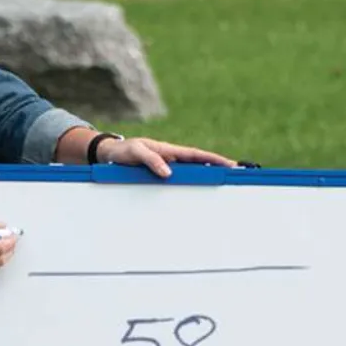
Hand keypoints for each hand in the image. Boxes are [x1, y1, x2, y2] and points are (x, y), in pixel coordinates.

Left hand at [96, 136, 237, 178]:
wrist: (110, 154)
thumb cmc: (123, 151)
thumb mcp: (135, 153)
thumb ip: (151, 160)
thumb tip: (168, 173)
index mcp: (169, 150)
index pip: (196, 155)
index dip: (214, 159)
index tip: (229, 164)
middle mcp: (172, 158)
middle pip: (200, 164)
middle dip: (218, 168)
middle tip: (235, 175)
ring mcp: (168, 167)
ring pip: (192, 173)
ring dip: (206, 178)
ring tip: (222, 187)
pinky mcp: (161, 176)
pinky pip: (180, 181)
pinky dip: (191, 185)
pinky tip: (197, 195)